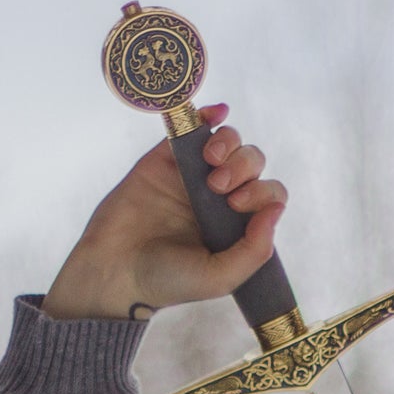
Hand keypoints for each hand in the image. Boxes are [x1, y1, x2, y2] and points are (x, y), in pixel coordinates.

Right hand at [42, 104, 285, 320]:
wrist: (116, 269)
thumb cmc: (168, 280)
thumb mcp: (221, 277)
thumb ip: (255, 249)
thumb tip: (276, 208)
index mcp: (237, 224)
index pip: (267, 195)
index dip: (261, 192)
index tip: (236, 205)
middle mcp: (219, 198)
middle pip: (251, 163)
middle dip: (243, 166)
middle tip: (218, 186)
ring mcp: (192, 176)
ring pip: (227, 143)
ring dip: (229, 144)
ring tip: (211, 162)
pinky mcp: (164, 159)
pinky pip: (190, 129)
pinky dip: (207, 115)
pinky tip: (216, 113)